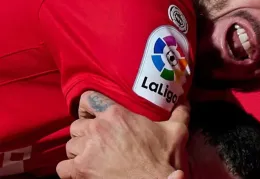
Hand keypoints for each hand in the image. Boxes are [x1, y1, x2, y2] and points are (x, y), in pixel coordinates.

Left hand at [56, 91, 189, 178]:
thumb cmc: (164, 159)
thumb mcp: (177, 131)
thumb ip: (179, 113)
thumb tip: (185, 101)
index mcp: (116, 115)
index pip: (88, 100)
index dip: (87, 107)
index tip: (90, 115)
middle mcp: (98, 128)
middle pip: (77, 126)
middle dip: (85, 133)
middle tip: (96, 142)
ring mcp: (87, 150)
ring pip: (70, 145)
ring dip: (78, 151)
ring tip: (91, 157)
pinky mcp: (80, 170)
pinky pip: (63, 167)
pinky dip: (70, 169)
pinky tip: (81, 171)